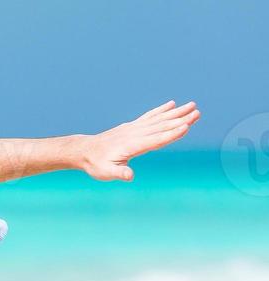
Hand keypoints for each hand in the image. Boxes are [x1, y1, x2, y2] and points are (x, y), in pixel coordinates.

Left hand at [78, 101, 199, 180]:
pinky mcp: (131, 126)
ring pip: (158, 119)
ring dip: (175, 113)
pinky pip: (149, 116)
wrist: (83, 151)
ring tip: (192, 106)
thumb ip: (118, 173)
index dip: (171, 133)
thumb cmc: (95, 164)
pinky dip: (161, 110)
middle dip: (180, 119)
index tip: (187, 126)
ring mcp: (133, 128)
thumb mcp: (105, 172)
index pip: (155, 139)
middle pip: (161, 126)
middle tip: (197, 112)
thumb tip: (130, 176)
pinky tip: (171, 104)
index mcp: (131, 145)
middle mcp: (134, 133)